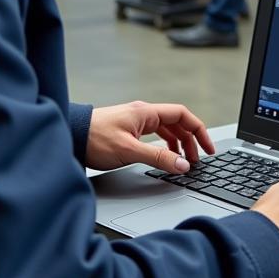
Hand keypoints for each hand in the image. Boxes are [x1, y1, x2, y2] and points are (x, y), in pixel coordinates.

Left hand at [86, 101, 215, 174]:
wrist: (70, 136)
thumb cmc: (94, 139)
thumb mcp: (129, 151)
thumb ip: (158, 158)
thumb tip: (183, 165)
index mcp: (146, 113)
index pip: (182, 115)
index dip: (199, 131)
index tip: (208, 148)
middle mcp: (143, 114)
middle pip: (176, 123)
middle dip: (190, 141)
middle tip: (196, 161)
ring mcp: (135, 121)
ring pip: (166, 130)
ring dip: (178, 144)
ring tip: (183, 161)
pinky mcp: (128, 130)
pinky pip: (155, 135)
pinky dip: (164, 146)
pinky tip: (164, 157)